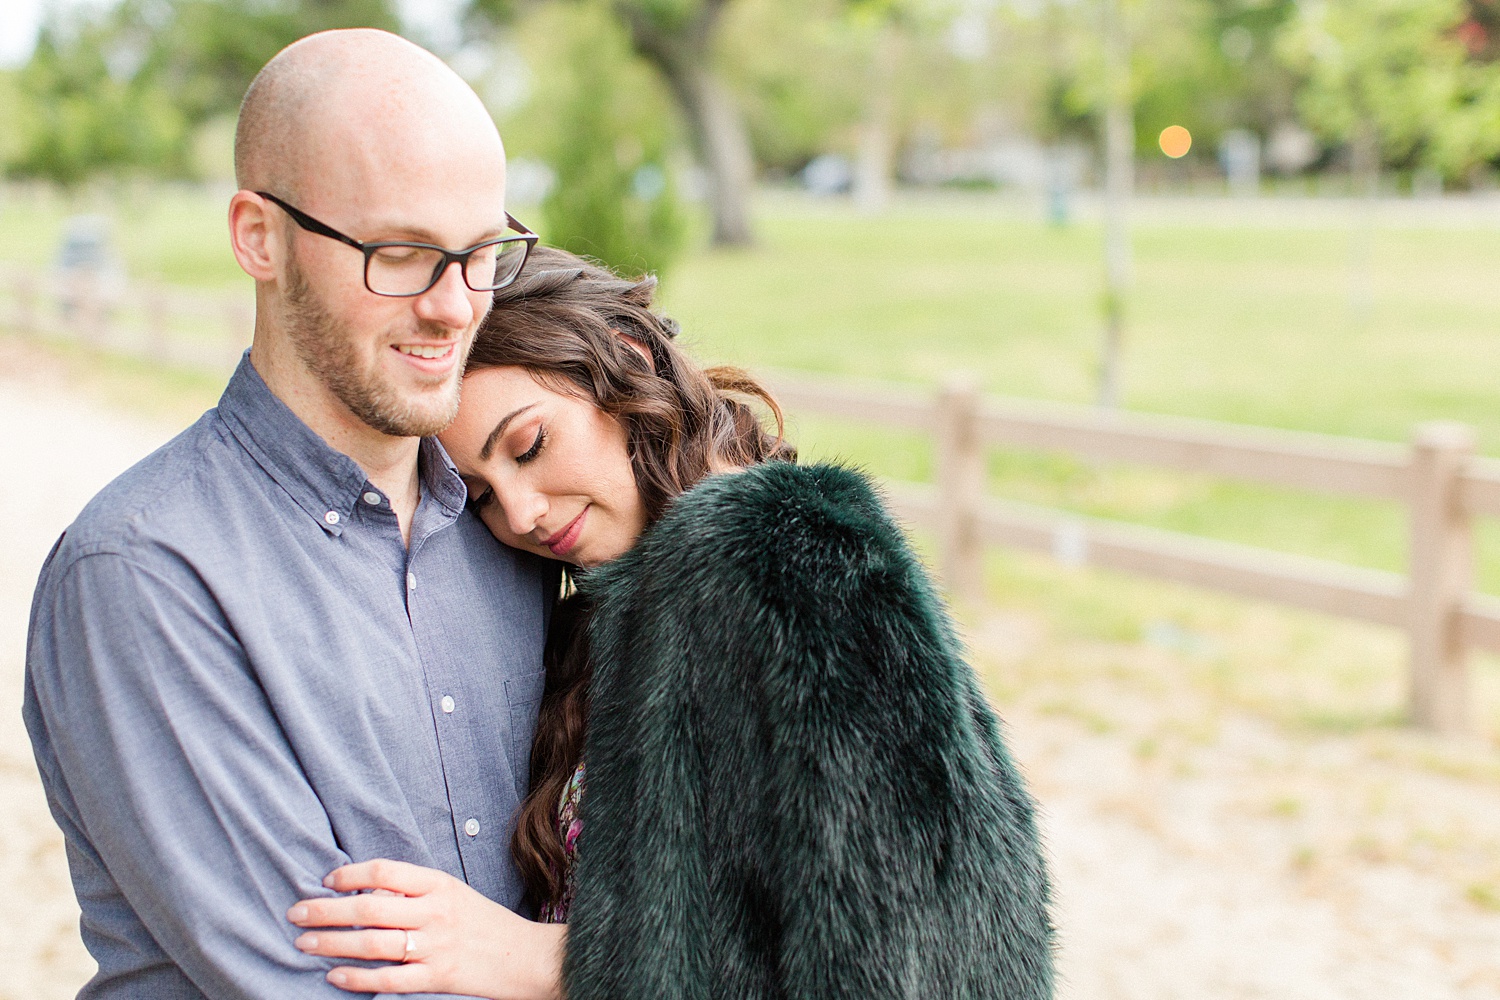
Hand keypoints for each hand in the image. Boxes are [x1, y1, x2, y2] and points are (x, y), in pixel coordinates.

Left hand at [287, 859, 564, 998]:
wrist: (528, 958)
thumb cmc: (485, 923)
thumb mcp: (454, 894)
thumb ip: (415, 891)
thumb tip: (366, 891)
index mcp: (439, 885)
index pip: (385, 872)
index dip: (350, 875)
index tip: (326, 881)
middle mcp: (435, 912)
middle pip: (369, 908)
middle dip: (325, 911)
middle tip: (296, 912)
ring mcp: (435, 947)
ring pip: (371, 944)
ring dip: (331, 943)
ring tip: (304, 942)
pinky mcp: (437, 978)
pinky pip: (387, 979)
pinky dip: (356, 978)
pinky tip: (334, 976)